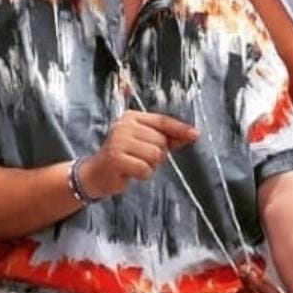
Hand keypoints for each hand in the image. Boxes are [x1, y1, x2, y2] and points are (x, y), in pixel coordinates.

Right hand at [79, 111, 199, 198]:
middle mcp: (124, 126)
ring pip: (155, 155)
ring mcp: (119, 141)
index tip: (195, 134)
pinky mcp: (116, 158)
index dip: (180, 128)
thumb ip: (167, 138)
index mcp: (132, 117)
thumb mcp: (145, 143)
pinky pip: (145, 168)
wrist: (96, 174)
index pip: (162, 121)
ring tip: (136, 165)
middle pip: (161, 140)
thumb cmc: (124, 157)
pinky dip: (143, 174)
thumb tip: (192, 134)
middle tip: (142, 158)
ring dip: (150, 166)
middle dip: (158, 155)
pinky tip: (130, 172)